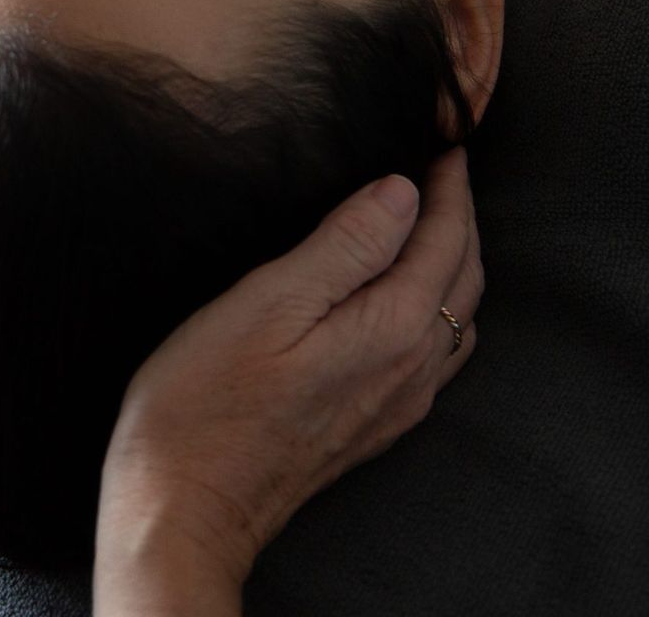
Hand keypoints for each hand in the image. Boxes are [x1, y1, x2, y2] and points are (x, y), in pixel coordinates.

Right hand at [93, 148, 482, 614]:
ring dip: (454, 261)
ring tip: (429, 219)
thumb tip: (402, 191)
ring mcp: (398, 402)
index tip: (443, 140)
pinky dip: (439, 307)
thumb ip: (343, 245)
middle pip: (463, 276)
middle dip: (459, 215)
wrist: (185, 508)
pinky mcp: (376, 425)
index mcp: (393, 327)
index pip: (444, 237)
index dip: (448, 183)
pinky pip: (438, 354)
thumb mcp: (266, 303)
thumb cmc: (205, 402)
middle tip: (443, 166)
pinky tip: (409, 299)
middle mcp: (412, 367)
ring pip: (457, 316)